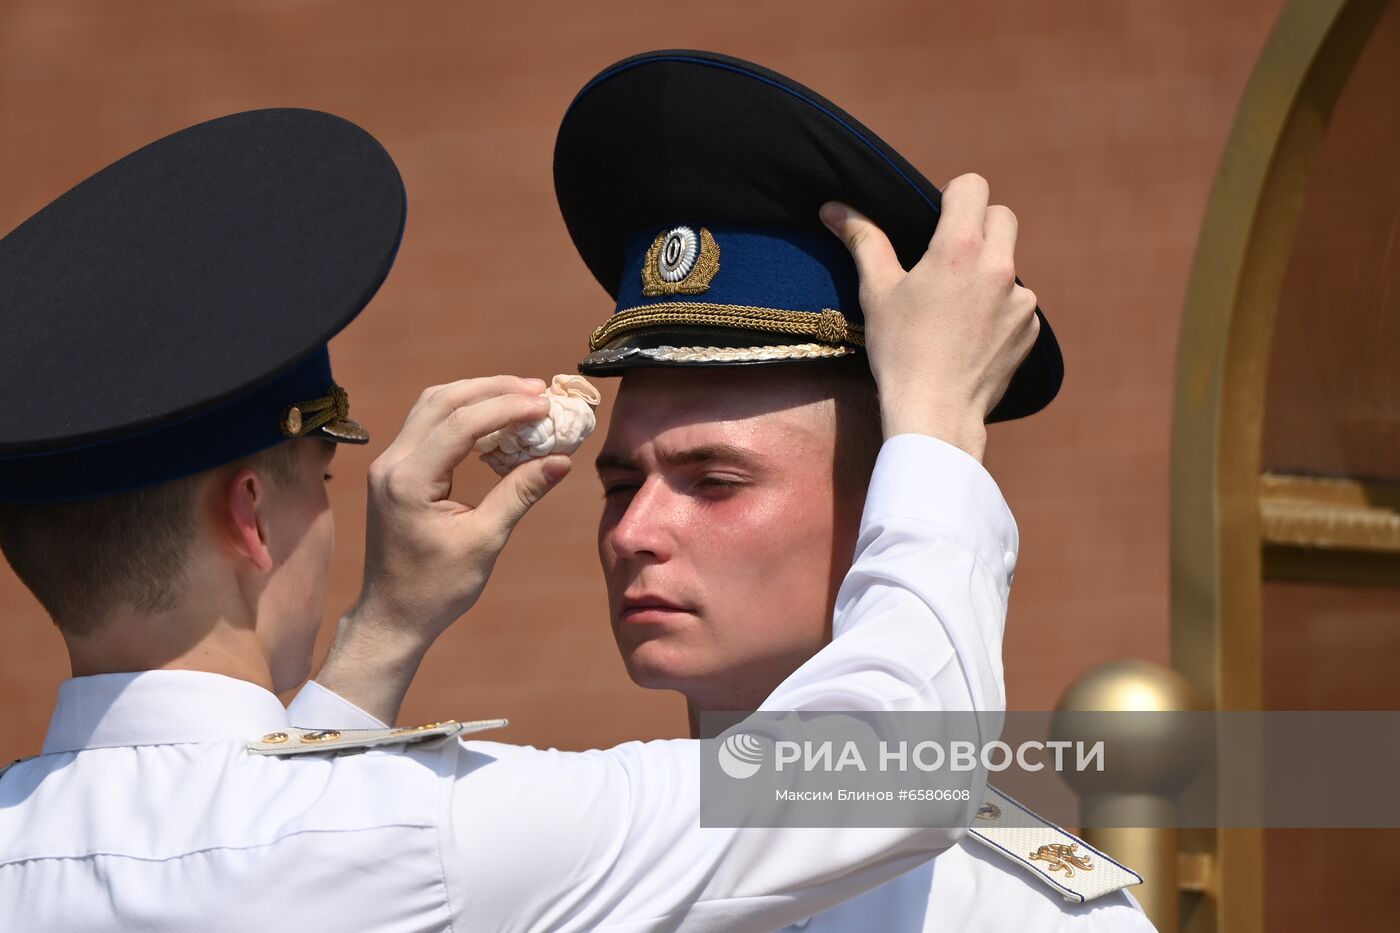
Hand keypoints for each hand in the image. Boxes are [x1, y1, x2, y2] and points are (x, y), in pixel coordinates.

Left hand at [317, 375, 572, 721]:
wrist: (392, 616)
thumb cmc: (436, 589)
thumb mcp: (484, 541)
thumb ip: (519, 493)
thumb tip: (561, 459)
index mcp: (409, 481)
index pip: (461, 424)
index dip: (507, 408)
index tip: (546, 404)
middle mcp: (392, 464)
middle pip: (443, 401)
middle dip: (493, 389)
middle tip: (538, 390)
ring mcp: (389, 465)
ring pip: (432, 406)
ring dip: (477, 396)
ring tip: (521, 398)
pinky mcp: (395, 471)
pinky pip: (429, 426)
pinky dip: (464, 415)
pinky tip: (496, 423)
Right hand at [821, 174, 1038, 460]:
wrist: (934, 414)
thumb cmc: (899, 352)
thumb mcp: (876, 293)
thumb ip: (863, 241)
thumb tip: (834, 208)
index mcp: (960, 248)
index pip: (973, 186)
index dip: (953, 197)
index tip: (937, 220)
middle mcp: (999, 267)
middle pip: (1002, 216)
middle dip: (978, 225)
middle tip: (947, 257)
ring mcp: (1021, 299)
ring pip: (1009, 262)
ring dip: (987, 270)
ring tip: (954, 306)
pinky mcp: (1029, 328)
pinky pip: (1017, 301)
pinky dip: (997, 307)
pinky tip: (969, 334)